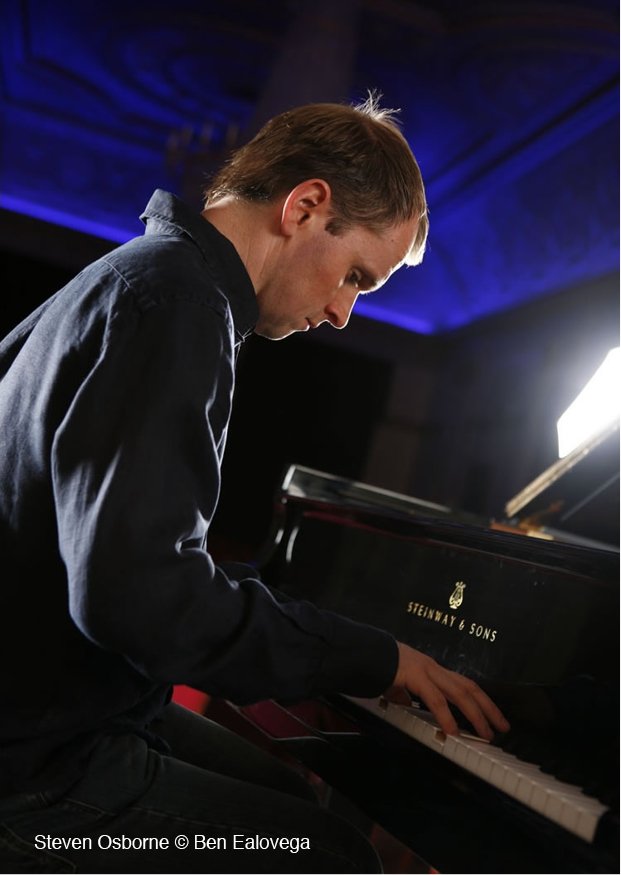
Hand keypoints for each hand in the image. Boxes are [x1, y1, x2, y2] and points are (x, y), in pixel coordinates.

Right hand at [390, 642, 509, 740]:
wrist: (364, 651)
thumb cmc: (379, 665)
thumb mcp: (397, 682)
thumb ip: (404, 694)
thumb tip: (406, 704)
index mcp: (431, 670)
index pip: (464, 684)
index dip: (481, 700)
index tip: (494, 717)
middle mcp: (434, 668)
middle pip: (469, 687)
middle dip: (488, 708)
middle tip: (502, 727)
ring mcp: (426, 671)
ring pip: (459, 692)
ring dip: (476, 714)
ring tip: (486, 733)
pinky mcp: (415, 676)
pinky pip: (435, 699)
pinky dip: (446, 716)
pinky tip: (453, 730)